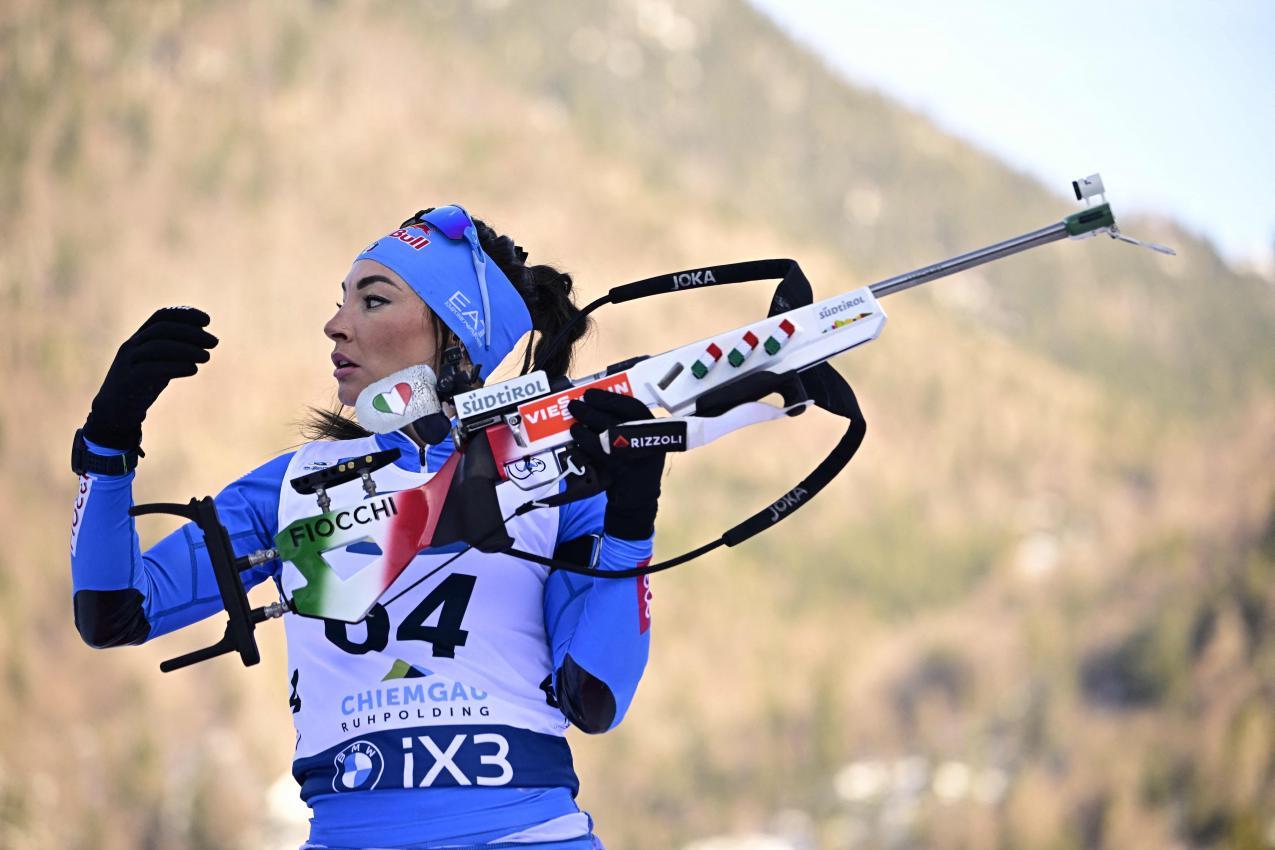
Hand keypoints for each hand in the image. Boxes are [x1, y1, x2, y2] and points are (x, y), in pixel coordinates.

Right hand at [82, 307, 217, 449]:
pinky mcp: (128, 381)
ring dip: (186, 349)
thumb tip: (206, 339)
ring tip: (207, 357)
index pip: (161, 316)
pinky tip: (193, 369)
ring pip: (157, 347)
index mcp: (139, 337)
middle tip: (214, 342)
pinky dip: (175, 367)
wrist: (115, 410)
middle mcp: (132, 345)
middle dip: (191, 333)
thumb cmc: (144, 383)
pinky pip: (151, 369)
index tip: (207, 320)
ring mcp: (128, 362)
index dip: (184, 314)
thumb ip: (179, 349)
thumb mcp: (161, 362)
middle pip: (162, 329)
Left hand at [568, 389, 663, 539]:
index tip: (589, 394)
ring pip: (604, 438)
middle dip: (590, 411)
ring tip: (573, 427)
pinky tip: (574, 446)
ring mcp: (635, 458)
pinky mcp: (621, 474)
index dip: (608, 399)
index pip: (631, 406)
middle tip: (573, 406)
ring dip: (584, 431)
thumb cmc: (635, 462)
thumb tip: (593, 403)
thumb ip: (623, 422)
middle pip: (615, 420)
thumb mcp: (639, 440)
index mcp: (653, 429)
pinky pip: (597, 457)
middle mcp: (647, 442)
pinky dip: (583, 450)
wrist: (638, 499)